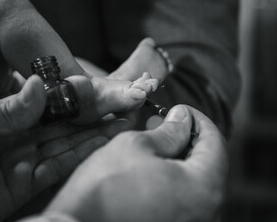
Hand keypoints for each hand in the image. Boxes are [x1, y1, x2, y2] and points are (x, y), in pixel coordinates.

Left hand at [0, 76, 131, 221]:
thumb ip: (5, 111)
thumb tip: (39, 86)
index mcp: (6, 114)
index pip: (48, 101)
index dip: (73, 96)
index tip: (98, 89)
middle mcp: (21, 133)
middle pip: (64, 122)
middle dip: (93, 114)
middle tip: (122, 105)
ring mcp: (25, 157)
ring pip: (66, 143)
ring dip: (94, 135)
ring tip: (121, 124)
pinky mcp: (25, 182)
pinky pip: (56, 168)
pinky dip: (78, 158)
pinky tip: (98, 146)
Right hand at [44, 105, 227, 221]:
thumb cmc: (105, 186)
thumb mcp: (136, 145)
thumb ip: (168, 131)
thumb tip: (182, 118)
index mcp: (203, 187)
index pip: (215, 142)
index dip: (198, 119)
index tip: (180, 109)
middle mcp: (206, 210)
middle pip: (207, 162)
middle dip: (186, 136)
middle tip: (163, 121)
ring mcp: (192, 221)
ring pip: (194, 179)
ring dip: (178, 155)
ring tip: (154, 139)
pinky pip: (183, 196)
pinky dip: (173, 175)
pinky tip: (152, 164)